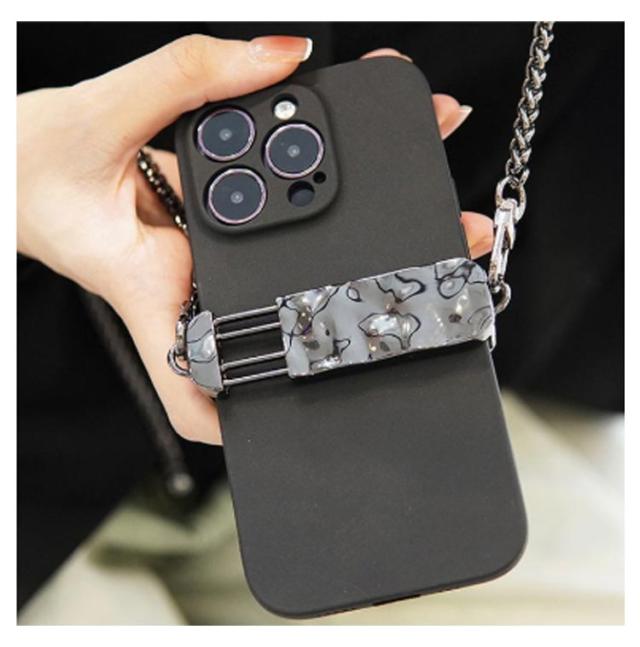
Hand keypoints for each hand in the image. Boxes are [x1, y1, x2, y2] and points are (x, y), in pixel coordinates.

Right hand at [17, 35, 492, 444]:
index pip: (200, 380)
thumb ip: (184, 81)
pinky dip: (310, 181)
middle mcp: (189, 285)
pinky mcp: (206, 227)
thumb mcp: (97, 119)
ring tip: (419, 185)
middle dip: (363, 282)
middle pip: (283, 302)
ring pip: (288, 253)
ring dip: (354, 220)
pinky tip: (350, 154)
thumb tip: (278, 59)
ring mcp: (202, 259)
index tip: (315, 416)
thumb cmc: (30, 170)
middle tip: (437, 254)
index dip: (254, 415)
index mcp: (153, 292)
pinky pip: (267, 210)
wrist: (15, 163)